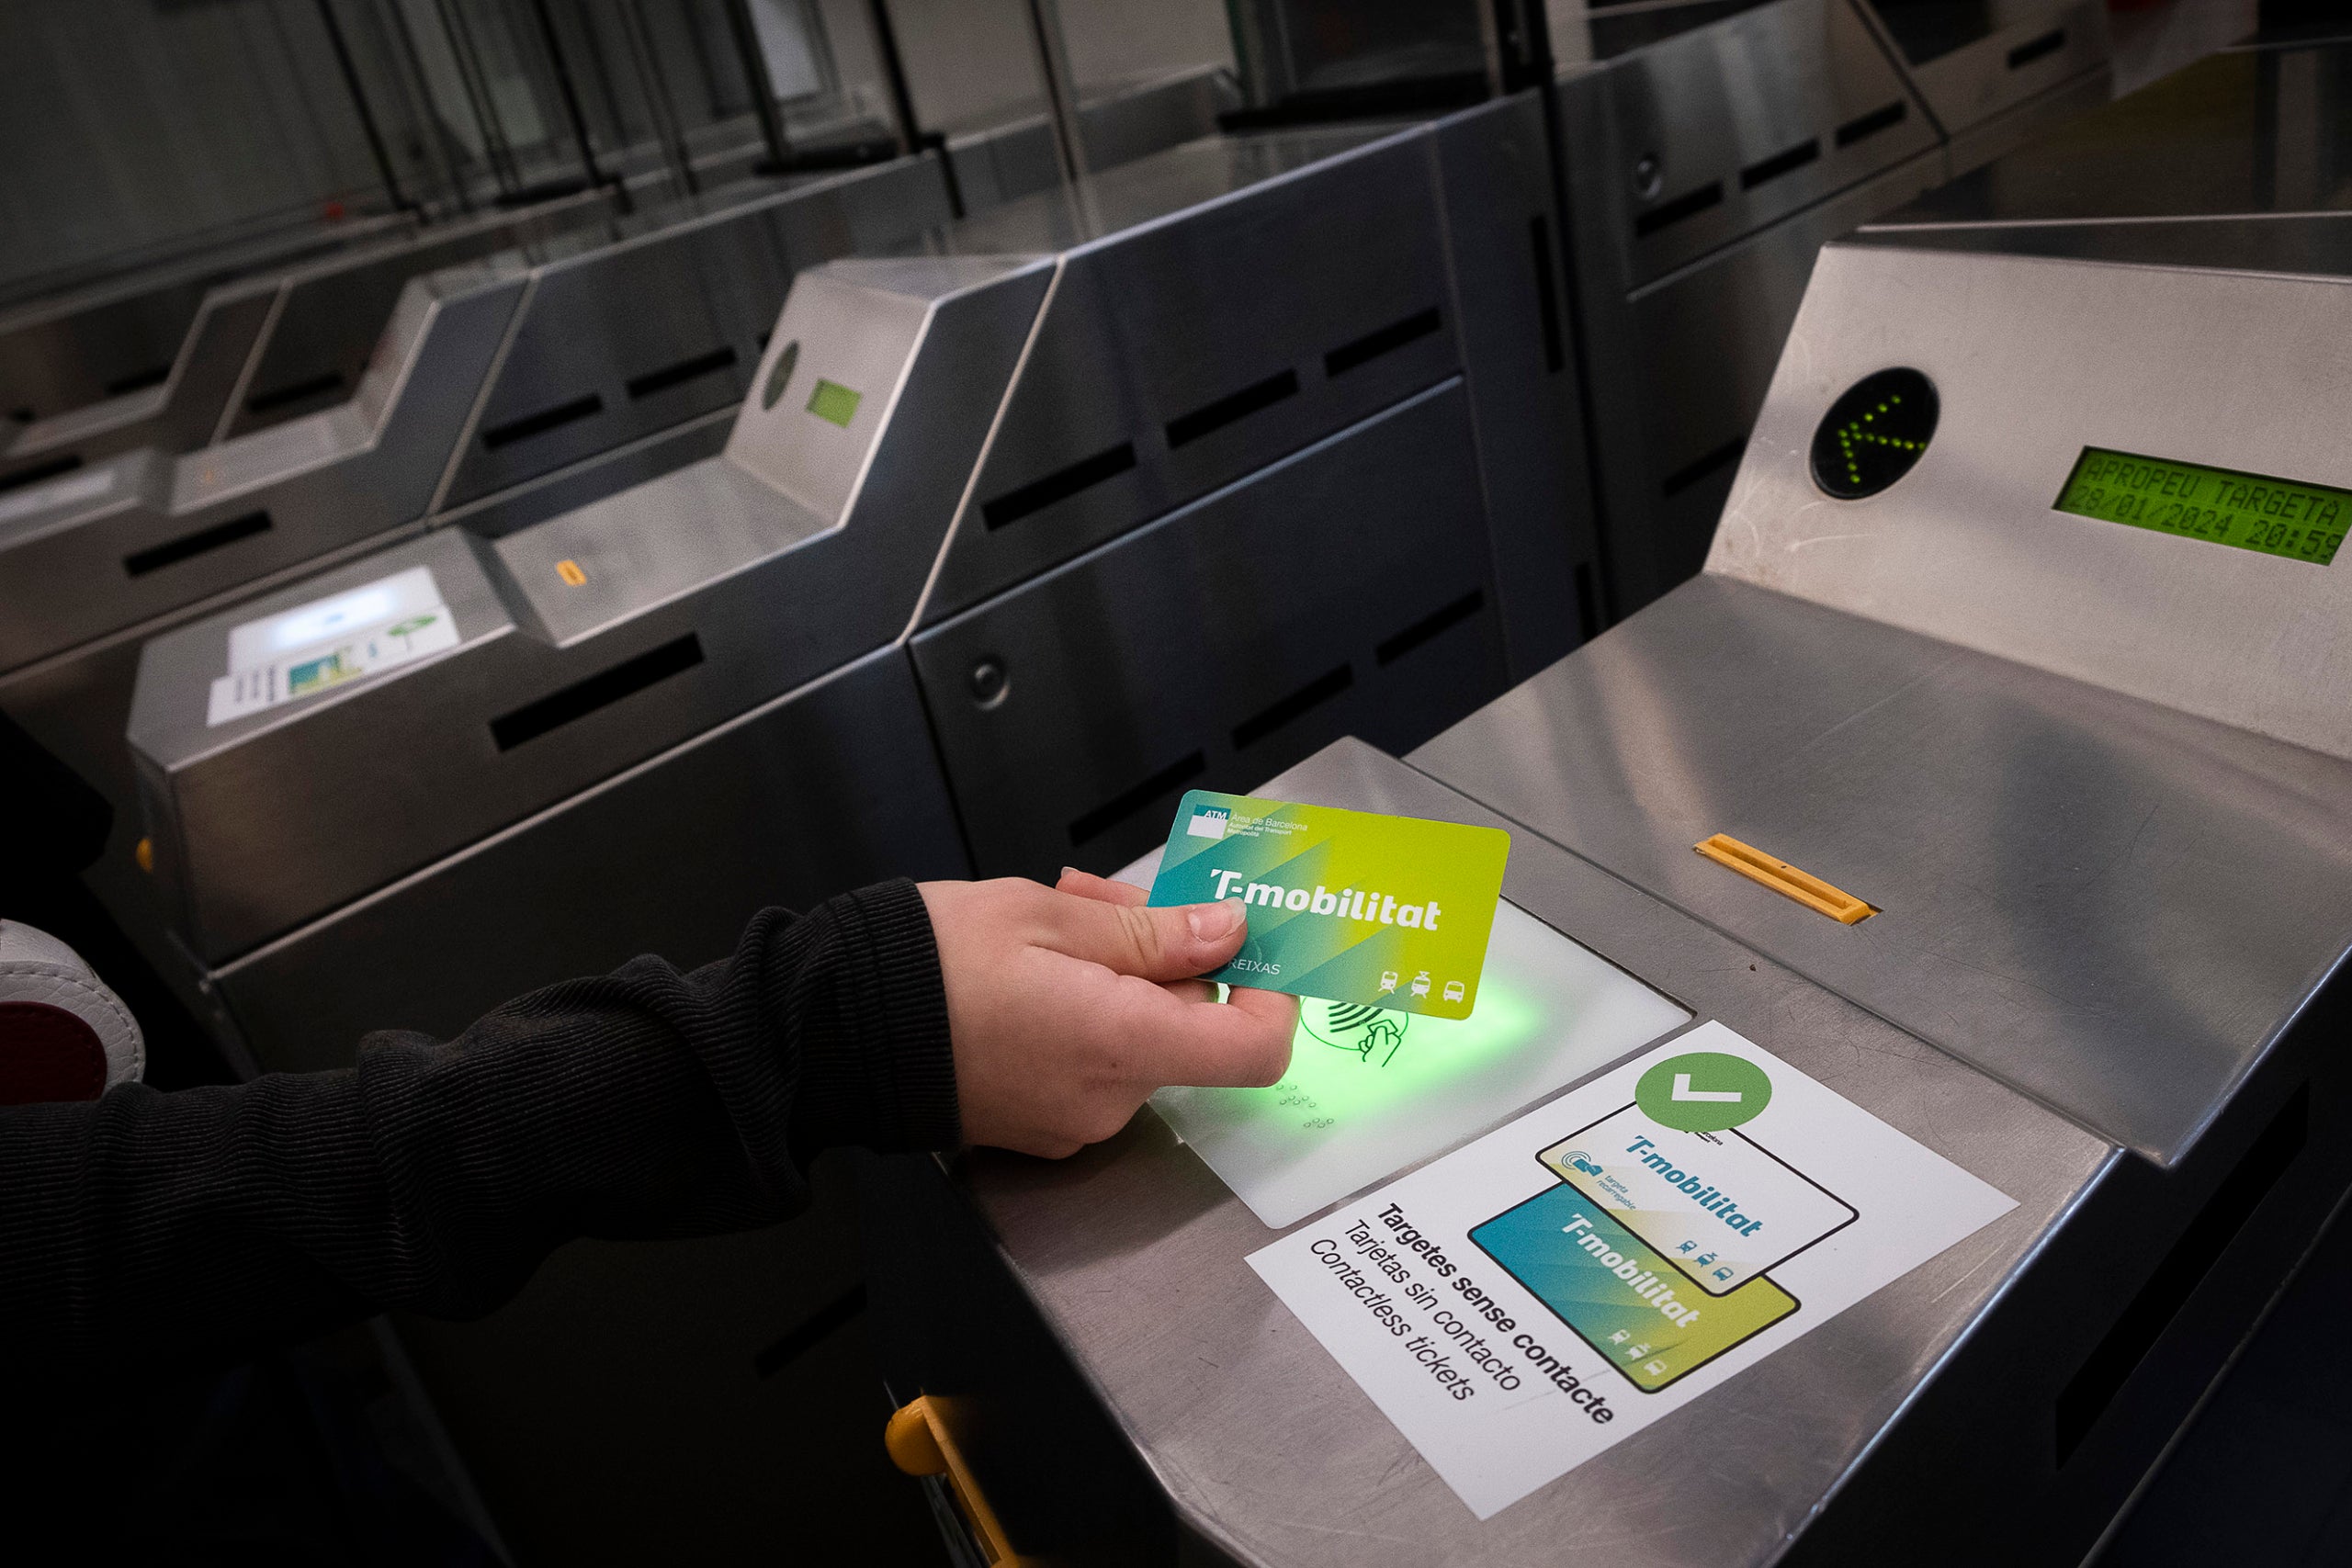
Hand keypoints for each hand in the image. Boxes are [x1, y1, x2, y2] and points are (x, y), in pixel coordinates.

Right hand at [919, 870, 1297, 1157]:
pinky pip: (1093, 1062)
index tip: (1250, 949)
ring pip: (1138, 1037)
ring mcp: (1073, 1121)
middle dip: (1163, 956)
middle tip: (1103, 896)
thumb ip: (1152, 932)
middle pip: (1187, 1028)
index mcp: (1122, 1043)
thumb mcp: (1049, 915)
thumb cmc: (931, 961)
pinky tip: (1029, 970)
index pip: (1254, 1050)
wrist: (832, 1026)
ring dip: (1116, 974)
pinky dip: (1083, 1012)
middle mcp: (1109, 1099)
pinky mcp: (1039, 1126)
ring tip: (1052, 919)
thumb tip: (1229, 933)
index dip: (1270, 997)